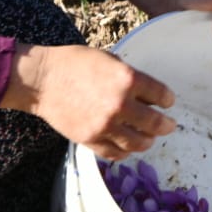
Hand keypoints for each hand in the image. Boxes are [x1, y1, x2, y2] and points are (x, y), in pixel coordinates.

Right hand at [0, 42, 175, 159]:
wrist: (43, 80)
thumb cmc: (75, 63)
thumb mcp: (108, 59)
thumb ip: (128, 76)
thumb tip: (144, 93)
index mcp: (127, 79)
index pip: (160, 94)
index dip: (167, 100)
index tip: (168, 102)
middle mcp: (120, 104)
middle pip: (154, 122)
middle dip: (165, 125)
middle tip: (169, 126)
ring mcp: (105, 125)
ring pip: (137, 142)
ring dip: (148, 141)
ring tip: (150, 139)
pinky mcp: (90, 139)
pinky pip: (115, 153)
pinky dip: (125, 152)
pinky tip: (128, 148)